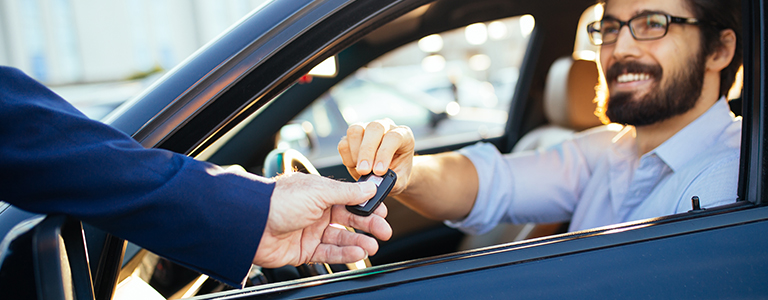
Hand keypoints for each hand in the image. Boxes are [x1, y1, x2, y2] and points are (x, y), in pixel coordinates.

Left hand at [253, 172, 391, 267]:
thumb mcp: (318, 191)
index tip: (382, 210)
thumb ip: (347, 192)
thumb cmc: (278, 201)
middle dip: (368, 225)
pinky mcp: (304, 250)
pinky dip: (344, 254)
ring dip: (358, 242)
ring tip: (372, 246)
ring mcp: (310, 231)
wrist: (251, 225)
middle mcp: (316, 211)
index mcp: (319, 192)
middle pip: (348, 219)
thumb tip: (369, 187)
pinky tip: (357, 253)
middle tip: (384, 231)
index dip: (366, 205)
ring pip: (341, 238)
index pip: (350, 198)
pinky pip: (329, 253)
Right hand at [338, 118, 414, 195]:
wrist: (390, 173)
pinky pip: (344, 143)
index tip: (379, 171)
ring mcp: (367, 129)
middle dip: (367, 151)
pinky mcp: (352, 137)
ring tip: (361, 170)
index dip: (384, 154)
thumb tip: (375, 182)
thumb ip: (391, 181)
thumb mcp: (400, 180)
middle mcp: (385, 127)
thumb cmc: (398, 174)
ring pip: (355, 131)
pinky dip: (347, 157)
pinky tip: (355, 167)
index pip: (394, 137)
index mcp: (403, 135)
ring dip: (355, 153)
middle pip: (374, 128)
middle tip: (364, 171)